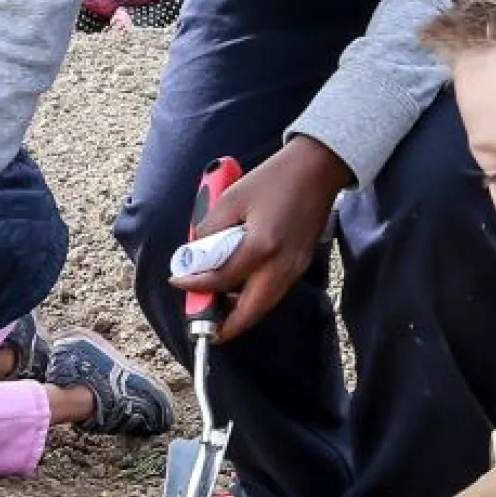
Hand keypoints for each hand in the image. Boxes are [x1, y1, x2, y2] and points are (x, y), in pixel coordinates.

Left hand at [170, 137, 353, 337]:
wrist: (317, 168)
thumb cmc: (274, 178)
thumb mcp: (231, 199)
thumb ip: (210, 230)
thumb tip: (193, 255)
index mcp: (261, 246)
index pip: (221, 279)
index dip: (195, 285)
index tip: (178, 282)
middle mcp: (281, 265)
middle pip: (250, 312)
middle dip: (226, 326)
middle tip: (205, 328)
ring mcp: (294, 268)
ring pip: (264, 306)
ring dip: (241, 313)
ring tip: (218, 308)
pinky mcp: (300, 265)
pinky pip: (274, 293)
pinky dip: (255, 299)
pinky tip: (238, 289)